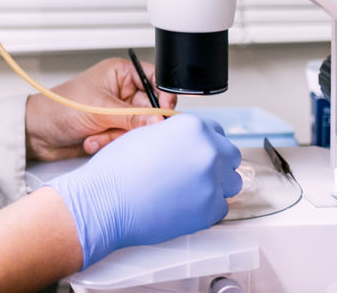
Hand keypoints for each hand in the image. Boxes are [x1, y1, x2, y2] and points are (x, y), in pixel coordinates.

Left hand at [25, 58, 178, 160]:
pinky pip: (126, 140)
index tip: (163, 114)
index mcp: (120, 74)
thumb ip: (133, 117)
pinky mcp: (112, 131)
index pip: (155, 80)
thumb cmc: (60, 108)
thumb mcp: (100, 109)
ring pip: (138, 128)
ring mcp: (118, 113)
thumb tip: (160, 120)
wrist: (38, 133)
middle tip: (119, 127)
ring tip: (96, 134)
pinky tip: (92, 140)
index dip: (163, 97)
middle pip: (150, 109)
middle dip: (133, 123)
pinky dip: (110, 143)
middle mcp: (122, 92)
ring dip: (117, 136)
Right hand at [46, 114, 242, 267]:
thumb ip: (175, 134)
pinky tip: (183, 205)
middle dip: (216, 163)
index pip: (216, 131)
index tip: (197, 152)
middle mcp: (208, 150)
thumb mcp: (146, 135)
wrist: (105, 202)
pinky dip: (206, 208)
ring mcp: (212, 181)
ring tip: (188, 190)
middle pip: (230, 155)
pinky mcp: (210, 210)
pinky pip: (221, 207)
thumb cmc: (117, 170)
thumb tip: (187, 141)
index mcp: (192, 126)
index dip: (205, 142)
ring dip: (216, 185)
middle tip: (193, 173)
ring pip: (231, 182)